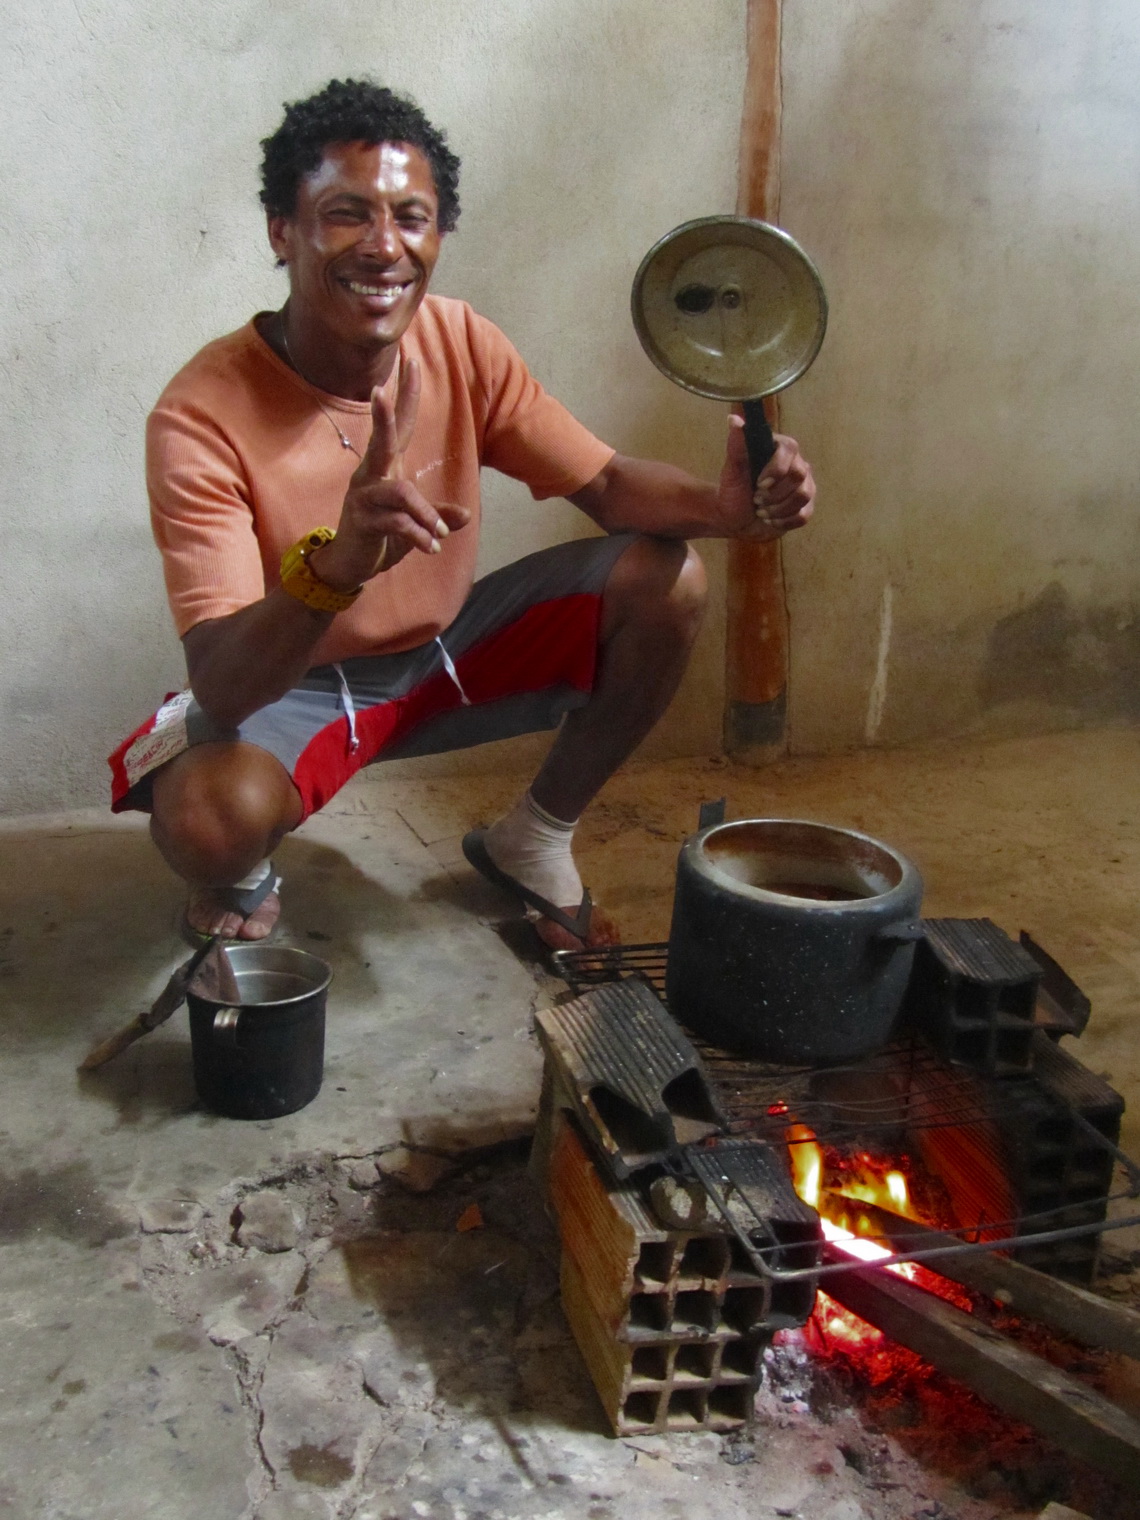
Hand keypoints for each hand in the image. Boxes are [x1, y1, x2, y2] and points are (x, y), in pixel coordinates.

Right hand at [308, 358, 469, 589]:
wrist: (351, 563)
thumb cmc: (382, 535)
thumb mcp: (416, 524)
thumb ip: (438, 515)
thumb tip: (465, 515)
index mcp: (386, 468)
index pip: (399, 426)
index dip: (405, 395)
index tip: (411, 360)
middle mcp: (371, 476)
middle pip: (381, 441)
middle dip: (384, 417)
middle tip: (378, 393)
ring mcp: (364, 498)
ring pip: (400, 492)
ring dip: (426, 514)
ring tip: (441, 533)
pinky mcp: (363, 522)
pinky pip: (396, 523)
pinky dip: (418, 535)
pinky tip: (431, 548)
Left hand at [715, 413, 814, 541]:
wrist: (735, 518)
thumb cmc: (734, 491)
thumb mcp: (732, 470)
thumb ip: (737, 446)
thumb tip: (734, 421)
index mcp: (780, 449)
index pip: (790, 449)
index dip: (776, 469)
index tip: (759, 484)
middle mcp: (797, 464)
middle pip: (799, 476)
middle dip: (774, 493)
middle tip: (756, 499)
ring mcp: (805, 486)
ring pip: (803, 496)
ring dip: (777, 509)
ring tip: (761, 511)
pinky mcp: (806, 507)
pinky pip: (803, 515)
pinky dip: (783, 521)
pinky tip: (770, 520)